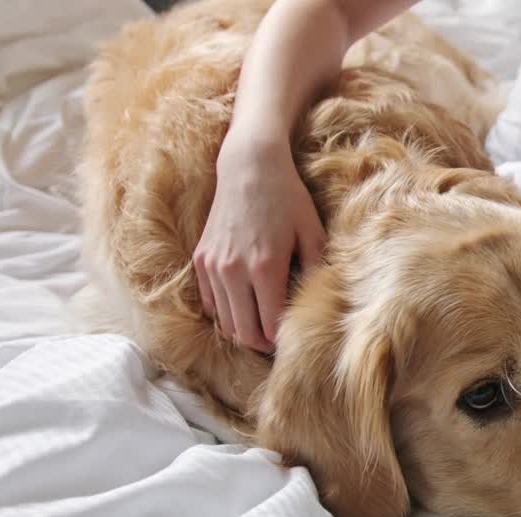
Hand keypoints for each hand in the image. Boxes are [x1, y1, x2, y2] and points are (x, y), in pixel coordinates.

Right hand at [194, 134, 325, 352]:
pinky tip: (244, 309)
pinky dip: (226, 314)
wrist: (249, 167)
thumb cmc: (288, 198)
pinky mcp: (201, 260)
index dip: (284, 340)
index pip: (271, 325)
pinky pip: (211, 303)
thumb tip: (320, 305)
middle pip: (245, 332)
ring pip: (225, 322)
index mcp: (266, 267)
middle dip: (264, 344)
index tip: (296, 339)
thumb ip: (317, 270)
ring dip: (244, 331)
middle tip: (280, 343)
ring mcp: (213, 266)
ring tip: (263, 328)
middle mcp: (234, 270)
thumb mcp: (312, 232)